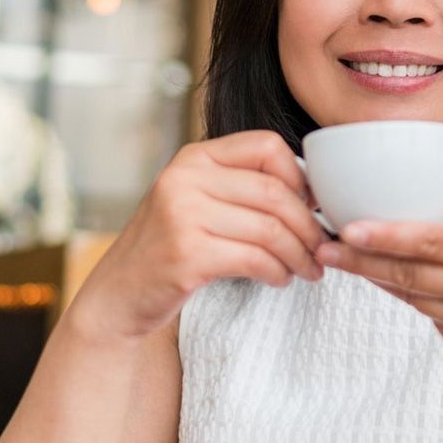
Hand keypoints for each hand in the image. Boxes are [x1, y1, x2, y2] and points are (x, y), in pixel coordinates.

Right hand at [69, 130, 328, 342]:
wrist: (120, 295)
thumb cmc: (173, 246)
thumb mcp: (201, 200)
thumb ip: (243, 185)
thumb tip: (313, 190)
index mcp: (196, 156)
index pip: (268, 146)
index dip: (301, 177)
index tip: (313, 206)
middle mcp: (186, 178)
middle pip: (275, 192)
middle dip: (309, 225)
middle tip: (322, 248)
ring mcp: (182, 215)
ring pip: (270, 229)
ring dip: (299, 254)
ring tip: (307, 269)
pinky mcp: (186, 255)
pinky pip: (255, 259)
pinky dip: (278, 272)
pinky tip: (280, 279)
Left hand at [314, 181, 442, 415]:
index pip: (435, 240)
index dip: (387, 234)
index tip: (350, 227)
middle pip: (411, 271)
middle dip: (361, 258)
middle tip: (323, 245)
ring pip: (413, 295)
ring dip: (374, 277)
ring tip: (338, 258)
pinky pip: (431, 317)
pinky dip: (408, 297)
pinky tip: (384, 282)